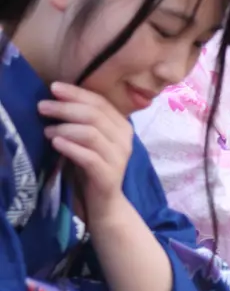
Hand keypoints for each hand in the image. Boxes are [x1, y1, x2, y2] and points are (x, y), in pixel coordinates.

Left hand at [38, 83, 133, 221]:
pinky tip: (56, 143)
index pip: (101, 103)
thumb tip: (57, 97)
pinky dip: (69, 147)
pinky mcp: (108, 175)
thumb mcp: (89, 139)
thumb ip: (83, 121)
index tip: (53, 88)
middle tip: (42, 107)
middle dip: (65, 108)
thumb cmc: (91, 167)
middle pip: (94, 115)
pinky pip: (88, 157)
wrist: (104, 202)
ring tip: (47, 131)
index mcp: (122, 127)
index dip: (76, 93)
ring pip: (91, 133)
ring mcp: (119, 158)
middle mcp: (125, 140)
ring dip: (64, 128)